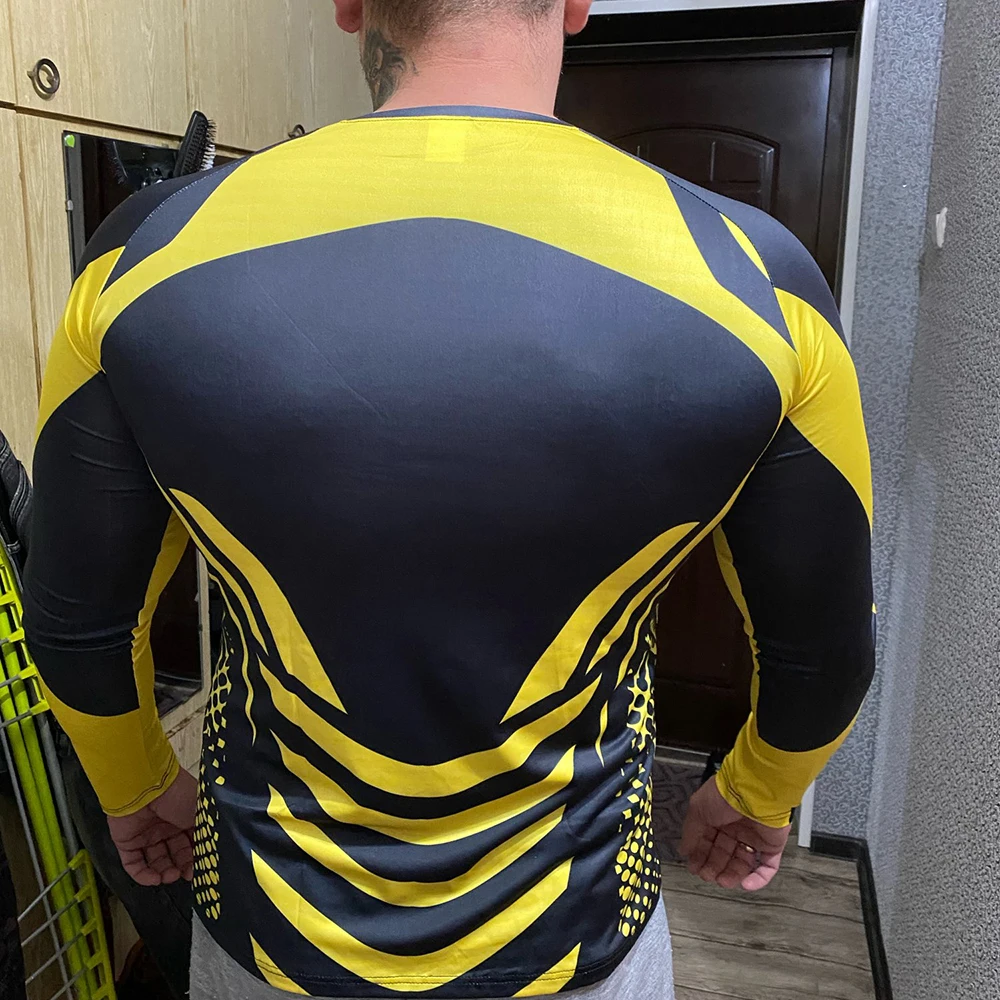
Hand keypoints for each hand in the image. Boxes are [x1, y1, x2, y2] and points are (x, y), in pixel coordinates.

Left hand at [107, 767, 197, 885]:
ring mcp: (145, 835)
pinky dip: (143, 876)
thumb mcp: (199, 813)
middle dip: (180, 867)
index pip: (190, 843)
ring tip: (170, 876)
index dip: (194, 857)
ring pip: (155, 861)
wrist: (147, 786)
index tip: (199, 869)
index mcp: (183, 817)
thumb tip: (210, 855)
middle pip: (173, 854)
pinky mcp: (127, 842)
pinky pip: (134, 864)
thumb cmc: (178, 795)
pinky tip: (155, 880)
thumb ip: (204, 835)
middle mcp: (165, 827)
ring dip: (163, 873)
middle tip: (185, 875)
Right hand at [679, 776, 790, 890]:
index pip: (707, 841)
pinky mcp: (771, 845)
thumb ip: (690, 833)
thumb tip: (684, 850)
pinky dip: (758, 879)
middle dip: (714, 867)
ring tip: (723, 882)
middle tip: (707, 875)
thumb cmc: (724, 796)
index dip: (700, 855)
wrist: (754, 793)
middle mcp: (735, 827)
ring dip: (732, 875)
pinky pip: (767, 866)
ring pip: (743, 863)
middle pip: (723, 854)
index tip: (694, 867)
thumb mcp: (697, 811)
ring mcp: (754, 837)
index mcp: (717, 817)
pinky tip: (746, 884)